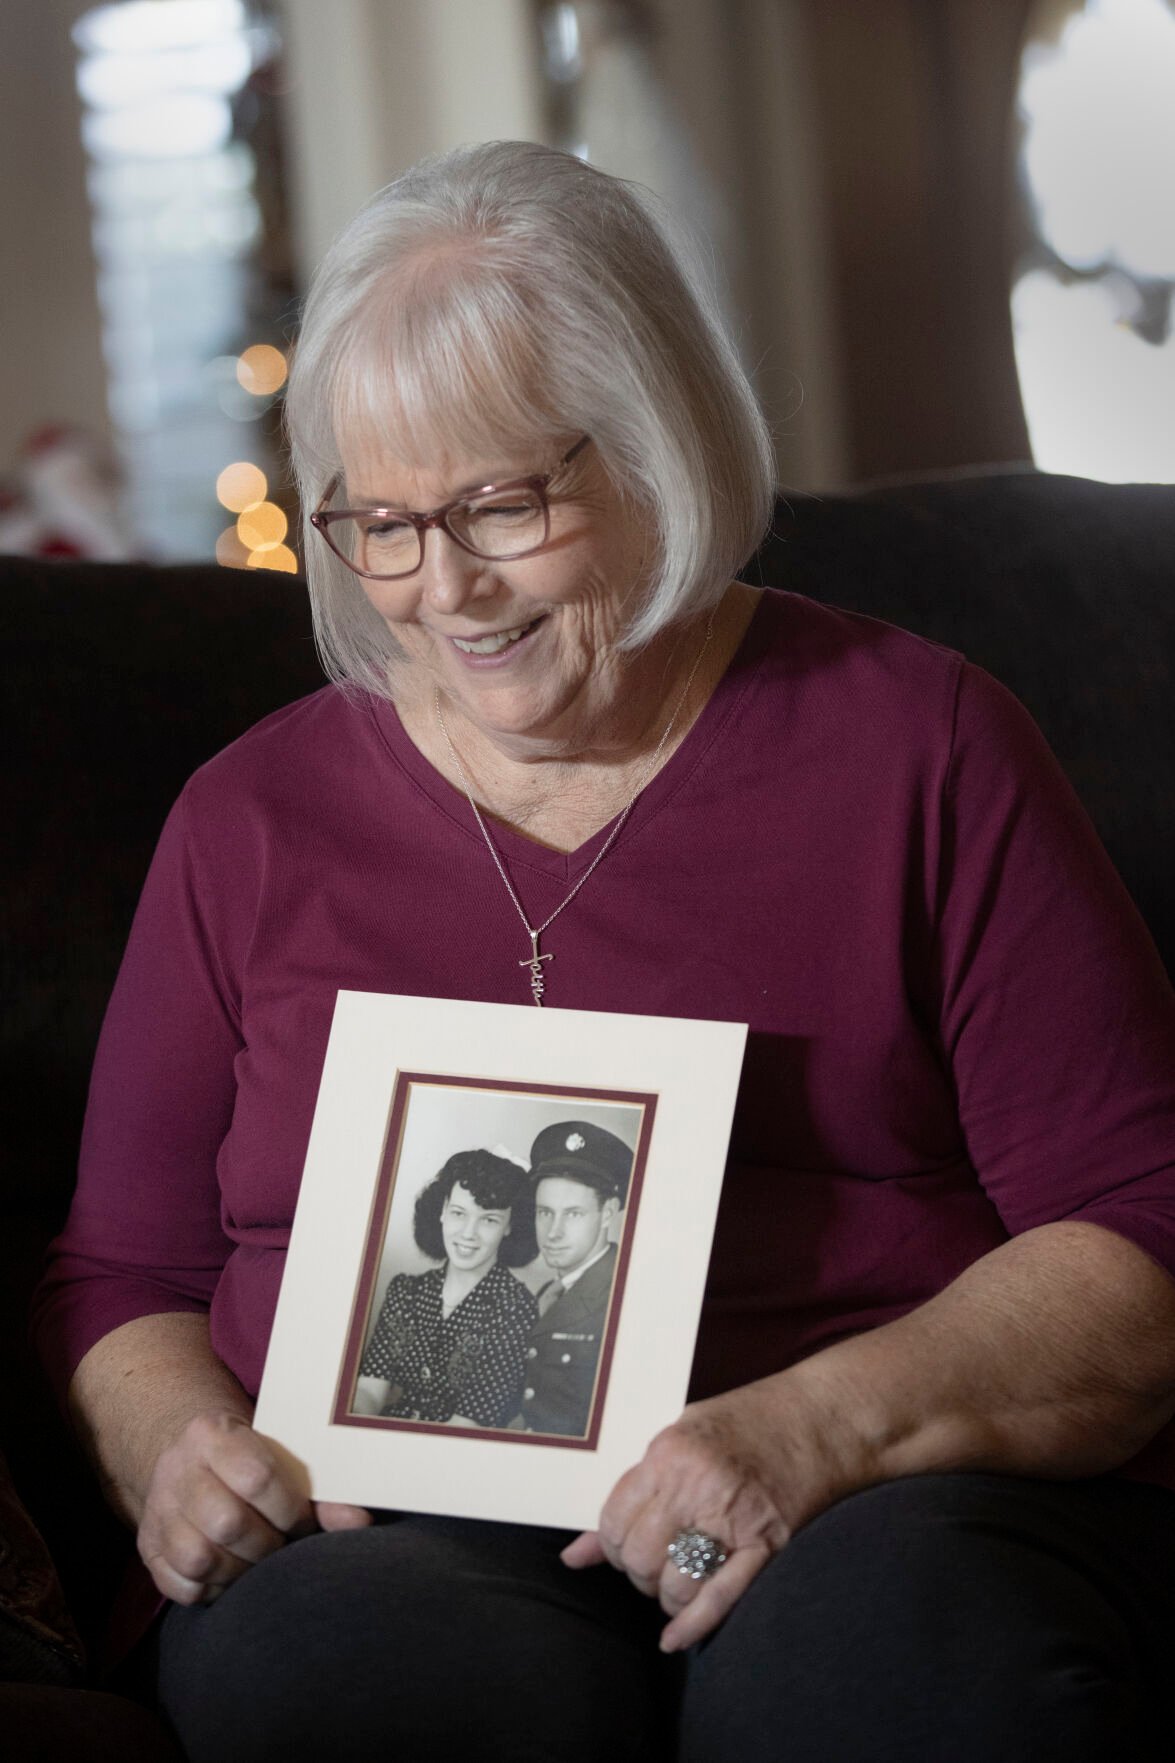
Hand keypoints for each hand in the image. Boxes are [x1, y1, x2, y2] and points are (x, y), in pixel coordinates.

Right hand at [137, 1409, 370, 1604]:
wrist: (188, 1456)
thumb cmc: (249, 1459)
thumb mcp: (280, 1456)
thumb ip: (322, 1490)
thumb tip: (359, 1524)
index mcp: (213, 1434)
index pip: (257, 1477)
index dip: (290, 1511)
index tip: (305, 1523)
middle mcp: (177, 1469)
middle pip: (227, 1523)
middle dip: (268, 1546)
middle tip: (284, 1548)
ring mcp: (158, 1510)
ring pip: (199, 1559)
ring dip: (240, 1572)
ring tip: (260, 1564)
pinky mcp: (147, 1547)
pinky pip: (178, 1585)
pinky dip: (211, 1590)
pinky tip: (231, 1576)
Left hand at [562, 1379, 842, 1652]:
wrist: (818, 1418)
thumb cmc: (745, 1422)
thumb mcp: (681, 1435)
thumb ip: (632, 1490)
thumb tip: (575, 1554)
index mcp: (670, 1454)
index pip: (614, 1520)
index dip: (610, 1543)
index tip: (620, 1544)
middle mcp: (697, 1487)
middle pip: (641, 1558)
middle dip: (636, 1571)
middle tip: (648, 1563)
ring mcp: (734, 1519)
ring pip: (675, 1585)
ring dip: (665, 1595)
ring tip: (672, 1581)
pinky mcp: (766, 1545)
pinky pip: (719, 1599)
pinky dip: (692, 1625)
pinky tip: (674, 1637)